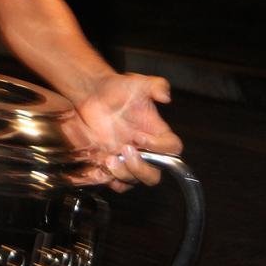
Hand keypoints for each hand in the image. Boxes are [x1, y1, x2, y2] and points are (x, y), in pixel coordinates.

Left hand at [72, 73, 181, 191]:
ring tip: (108, 158)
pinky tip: (100, 168)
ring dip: (123, 174)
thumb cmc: (119, 89)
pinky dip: (109, 180)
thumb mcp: (139, 82)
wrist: (94, 93)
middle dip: (140, 168)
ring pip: (134, 180)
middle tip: (125, 150)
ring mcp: (128, 159)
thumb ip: (156, 86)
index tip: (140, 136)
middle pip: (154, 174)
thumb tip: (166, 96)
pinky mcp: (112, 164)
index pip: (171, 150)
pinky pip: (115, 182)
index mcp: (157, 134)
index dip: (160, 147)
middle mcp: (145, 150)